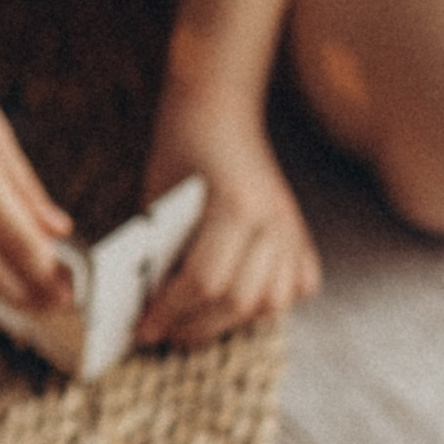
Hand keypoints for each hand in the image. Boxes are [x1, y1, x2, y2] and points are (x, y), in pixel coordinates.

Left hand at [137, 90, 319, 345]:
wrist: (220, 111)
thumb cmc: (180, 150)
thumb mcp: (161, 201)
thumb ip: (163, 253)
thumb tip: (149, 307)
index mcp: (236, 207)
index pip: (204, 281)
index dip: (169, 311)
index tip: (143, 329)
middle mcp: (274, 222)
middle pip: (239, 300)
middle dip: (194, 325)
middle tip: (162, 333)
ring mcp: (292, 229)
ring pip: (272, 302)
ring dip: (231, 321)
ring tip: (195, 323)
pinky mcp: (300, 233)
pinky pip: (299, 286)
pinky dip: (273, 301)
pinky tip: (242, 303)